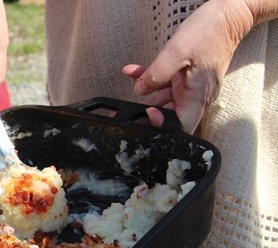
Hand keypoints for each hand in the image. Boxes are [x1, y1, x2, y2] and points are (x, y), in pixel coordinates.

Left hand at [121, 0, 254, 132]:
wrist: (226, 17)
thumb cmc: (208, 32)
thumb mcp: (176, 52)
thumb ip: (156, 75)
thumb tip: (141, 90)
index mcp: (198, 96)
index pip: (180, 126)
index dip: (162, 126)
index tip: (148, 112)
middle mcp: (196, 97)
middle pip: (169, 115)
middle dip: (146, 112)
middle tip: (125, 110)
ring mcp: (191, 89)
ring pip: (164, 99)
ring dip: (144, 93)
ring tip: (129, 85)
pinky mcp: (186, 80)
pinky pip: (166, 85)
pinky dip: (150, 79)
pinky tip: (133, 72)